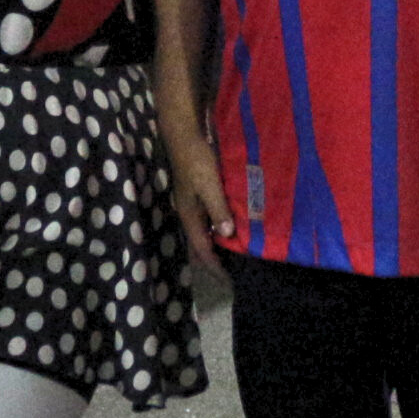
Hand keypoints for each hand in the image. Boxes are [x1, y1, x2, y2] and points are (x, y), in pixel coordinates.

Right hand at [161, 128, 235, 267]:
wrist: (183, 135)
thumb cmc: (196, 160)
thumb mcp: (209, 185)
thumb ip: (218, 209)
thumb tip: (227, 235)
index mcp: (189, 216)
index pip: (202, 249)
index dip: (214, 266)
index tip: (229, 281)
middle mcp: (189, 214)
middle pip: (200, 245)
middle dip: (213, 261)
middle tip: (231, 273)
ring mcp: (192, 204)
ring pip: (205, 232)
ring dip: (217, 245)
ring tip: (234, 254)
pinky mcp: (198, 194)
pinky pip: (209, 219)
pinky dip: (219, 229)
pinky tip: (232, 227)